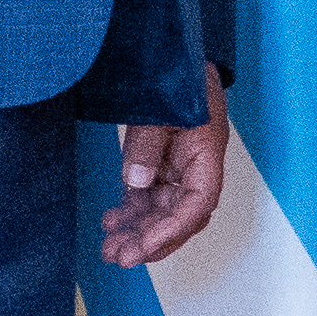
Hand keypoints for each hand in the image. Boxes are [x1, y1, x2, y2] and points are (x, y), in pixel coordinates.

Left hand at [104, 66, 229, 267]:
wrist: (176, 58)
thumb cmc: (182, 79)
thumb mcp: (162, 108)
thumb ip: (148, 144)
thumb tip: (135, 180)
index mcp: (207, 157)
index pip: (196, 205)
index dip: (171, 230)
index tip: (143, 246)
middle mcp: (194, 170)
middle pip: (178, 218)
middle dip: (149, 242)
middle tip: (120, 257)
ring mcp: (175, 169)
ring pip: (159, 212)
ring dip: (136, 232)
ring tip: (109, 248)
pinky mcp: (157, 165)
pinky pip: (145, 197)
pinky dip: (129, 211)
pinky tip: (111, 221)